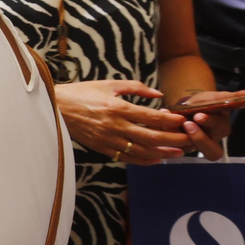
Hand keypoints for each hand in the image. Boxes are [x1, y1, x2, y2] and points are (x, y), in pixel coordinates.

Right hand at [54, 80, 193, 164]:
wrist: (55, 108)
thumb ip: (136, 88)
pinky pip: (127, 158)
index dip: (171, 120)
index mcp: (117, 107)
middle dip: (174, 139)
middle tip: (189, 139)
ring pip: (142, 150)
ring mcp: (108, 139)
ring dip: (163, 153)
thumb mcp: (109, 84)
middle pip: (152, 136)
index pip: (152, 117)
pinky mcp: (102, 148)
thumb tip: (159, 95)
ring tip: (178, 153)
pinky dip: (144, 160)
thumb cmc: (82, 93)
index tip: (184, 120)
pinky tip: (157, 159)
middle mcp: (115, 126)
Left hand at [166, 90, 236, 159]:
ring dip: (179, 135)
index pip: (220, 134)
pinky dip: (167, 132)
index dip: (210, 126)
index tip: (199, 116)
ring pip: (191, 148)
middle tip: (187, 124)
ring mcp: (195, 146)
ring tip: (171, 121)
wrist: (187, 104)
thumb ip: (237, 96)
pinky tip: (162, 121)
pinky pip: (175, 144)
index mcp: (221, 128)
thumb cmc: (206, 101)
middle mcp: (210, 141)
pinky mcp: (181, 146)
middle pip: (210, 150)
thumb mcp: (219, 96)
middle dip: (199, 138)